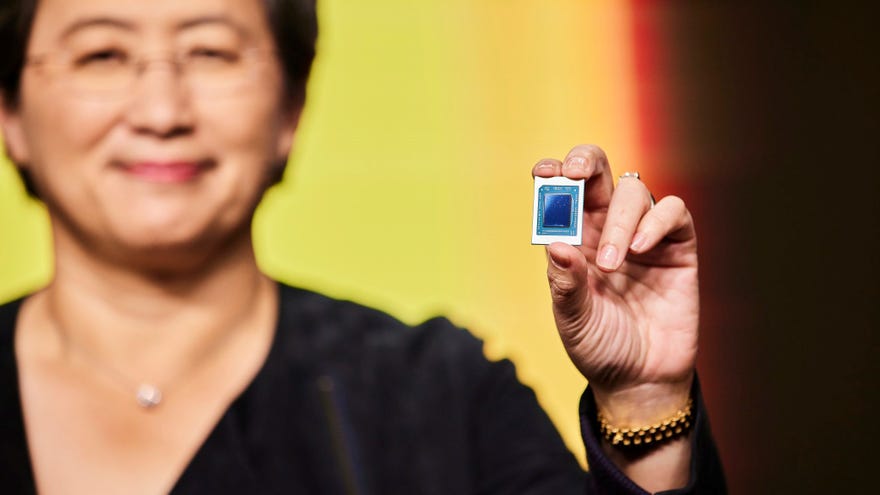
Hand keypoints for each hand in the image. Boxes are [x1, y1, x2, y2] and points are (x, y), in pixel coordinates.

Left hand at [534, 145, 697, 420]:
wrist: (640, 381)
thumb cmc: (599, 346)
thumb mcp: (572, 319)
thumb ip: (565, 283)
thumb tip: (556, 244)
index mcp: (576, 240)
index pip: (564, 192)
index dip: (555, 173)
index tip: (543, 172)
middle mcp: (608, 230)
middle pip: (600, 174)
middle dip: (585, 163)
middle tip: (574, 176)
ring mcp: (644, 236)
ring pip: (633, 193)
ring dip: (620, 221)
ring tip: (612, 265)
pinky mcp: (678, 248)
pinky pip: (673, 213)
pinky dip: (657, 221)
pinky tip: (640, 249)